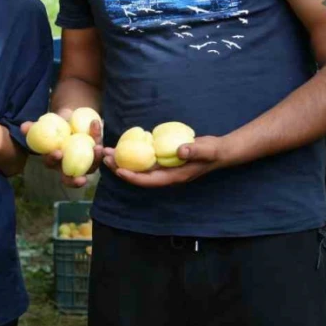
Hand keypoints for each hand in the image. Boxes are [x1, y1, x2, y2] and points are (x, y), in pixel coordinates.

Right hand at [20, 108, 103, 187]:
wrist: (70, 118)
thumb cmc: (53, 125)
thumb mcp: (43, 125)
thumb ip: (33, 127)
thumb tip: (24, 127)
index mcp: (54, 160)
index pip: (51, 164)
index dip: (53, 160)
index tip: (58, 152)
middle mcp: (69, 165)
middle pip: (72, 178)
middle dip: (76, 181)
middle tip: (81, 179)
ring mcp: (84, 161)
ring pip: (91, 167)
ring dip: (95, 160)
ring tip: (97, 148)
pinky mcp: (95, 153)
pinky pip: (98, 149)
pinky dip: (98, 137)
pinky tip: (95, 126)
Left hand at [102, 135, 228, 187]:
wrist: (220, 151)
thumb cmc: (213, 152)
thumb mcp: (206, 150)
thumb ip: (195, 150)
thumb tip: (180, 150)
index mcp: (174, 177)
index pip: (150, 181)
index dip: (133, 177)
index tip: (119, 170)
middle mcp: (166, 174)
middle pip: (139, 175)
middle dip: (121, 168)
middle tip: (105, 158)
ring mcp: (164, 168)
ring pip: (139, 167)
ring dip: (123, 160)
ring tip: (107, 152)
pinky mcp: (163, 159)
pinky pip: (145, 159)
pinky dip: (133, 153)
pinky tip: (122, 145)